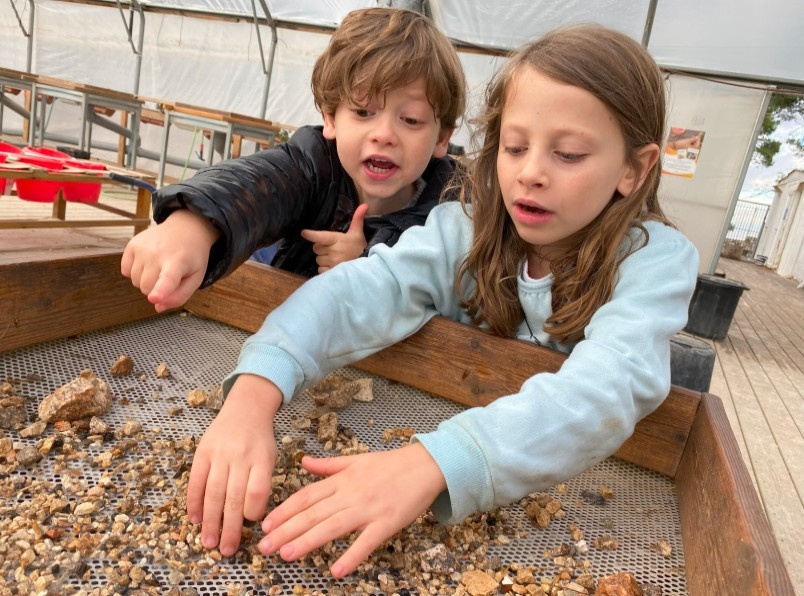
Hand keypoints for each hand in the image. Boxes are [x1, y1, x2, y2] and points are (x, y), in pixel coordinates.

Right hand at [121, 209, 218, 311]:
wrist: (185, 228)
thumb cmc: (191, 257)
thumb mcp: (195, 278)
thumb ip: (179, 296)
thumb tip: (157, 307)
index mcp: (178, 262)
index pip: (168, 279)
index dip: (161, 290)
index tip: (154, 298)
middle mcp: (157, 253)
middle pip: (146, 288)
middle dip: (155, 290)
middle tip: (168, 276)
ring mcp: (142, 247)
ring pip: (135, 281)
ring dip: (146, 281)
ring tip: (159, 267)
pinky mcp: (131, 244)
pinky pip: (125, 271)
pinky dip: (134, 272)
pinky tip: (148, 262)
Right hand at [186, 374, 282, 555]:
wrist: (245, 409)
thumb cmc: (260, 441)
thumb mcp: (270, 457)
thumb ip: (261, 483)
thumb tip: (249, 517)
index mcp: (262, 458)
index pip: (257, 489)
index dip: (253, 510)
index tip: (251, 525)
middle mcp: (240, 456)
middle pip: (233, 497)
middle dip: (229, 527)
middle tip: (226, 551)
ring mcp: (219, 454)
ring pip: (212, 492)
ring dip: (209, 521)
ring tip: (208, 542)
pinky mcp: (202, 452)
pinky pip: (195, 481)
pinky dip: (194, 502)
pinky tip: (194, 519)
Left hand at [258, 443, 445, 577]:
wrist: (425, 465)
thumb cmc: (390, 464)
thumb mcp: (356, 459)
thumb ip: (328, 465)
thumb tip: (303, 461)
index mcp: (342, 479)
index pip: (307, 496)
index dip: (285, 510)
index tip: (266, 524)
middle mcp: (351, 494)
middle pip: (313, 513)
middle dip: (286, 530)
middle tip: (265, 547)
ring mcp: (368, 508)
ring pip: (333, 526)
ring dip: (308, 541)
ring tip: (286, 555)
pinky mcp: (387, 522)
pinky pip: (367, 542)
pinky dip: (352, 556)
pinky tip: (337, 571)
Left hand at [301, 203, 368, 273]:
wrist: (367, 267)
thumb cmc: (360, 248)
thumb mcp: (358, 233)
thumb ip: (358, 219)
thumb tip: (364, 205)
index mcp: (338, 240)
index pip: (321, 236)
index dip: (311, 234)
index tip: (304, 233)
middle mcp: (333, 251)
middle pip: (316, 248)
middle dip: (321, 248)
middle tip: (332, 248)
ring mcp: (332, 263)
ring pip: (318, 259)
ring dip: (323, 258)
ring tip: (335, 258)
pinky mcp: (331, 273)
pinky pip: (320, 269)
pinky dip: (325, 268)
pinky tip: (334, 266)